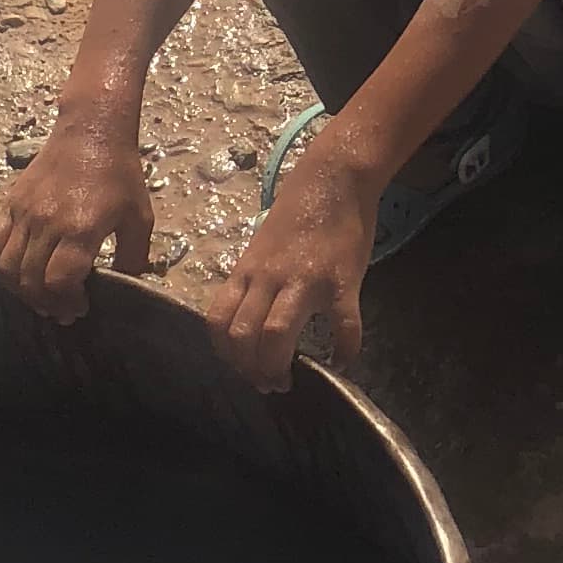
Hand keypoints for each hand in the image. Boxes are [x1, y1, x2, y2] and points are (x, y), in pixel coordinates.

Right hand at [0, 110, 153, 322]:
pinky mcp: (10, 204)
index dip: (66, 302)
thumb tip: (124, 288)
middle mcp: (47, 222)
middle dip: (46, 304)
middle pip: (31, 280)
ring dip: (20, 291)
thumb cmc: (119, 175)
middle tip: (62, 310)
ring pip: (6, 267)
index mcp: (81, 228)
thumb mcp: (140, 218)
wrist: (90, 132)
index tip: (80, 307)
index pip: (59, 281)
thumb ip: (134, 258)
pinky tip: (14, 276)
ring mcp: (24, 213)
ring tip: (39, 296)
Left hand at [207, 142, 380, 391]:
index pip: (217, 320)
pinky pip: (343, 327)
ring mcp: (305, 280)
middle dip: (250, 369)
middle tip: (266, 382)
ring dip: (278, 367)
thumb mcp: (262, 248)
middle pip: (243, 335)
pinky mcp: (342, 282)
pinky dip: (344, 351)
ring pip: (276, 334)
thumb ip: (253, 282)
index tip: (241, 367)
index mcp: (247, 271)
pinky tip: (342, 361)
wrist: (334, 180)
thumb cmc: (298, 215)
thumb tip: (248, 322)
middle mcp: (268, 278)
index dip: (224, 353)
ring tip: (289, 379)